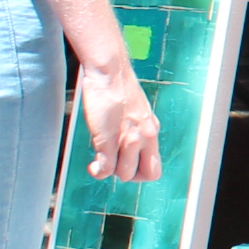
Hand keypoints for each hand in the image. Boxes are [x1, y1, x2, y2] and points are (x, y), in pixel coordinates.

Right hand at [77, 56, 162, 181]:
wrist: (110, 72)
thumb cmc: (117, 88)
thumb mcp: (135, 111)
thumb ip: (135, 129)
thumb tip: (125, 146)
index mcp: (152, 130)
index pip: (155, 166)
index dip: (140, 172)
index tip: (126, 164)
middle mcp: (146, 137)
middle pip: (148, 174)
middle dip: (130, 175)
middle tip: (114, 164)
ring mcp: (128, 139)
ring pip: (125, 174)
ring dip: (111, 171)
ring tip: (100, 159)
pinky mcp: (109, 139)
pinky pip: (107, 168)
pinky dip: (99, 172)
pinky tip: (93, 166)